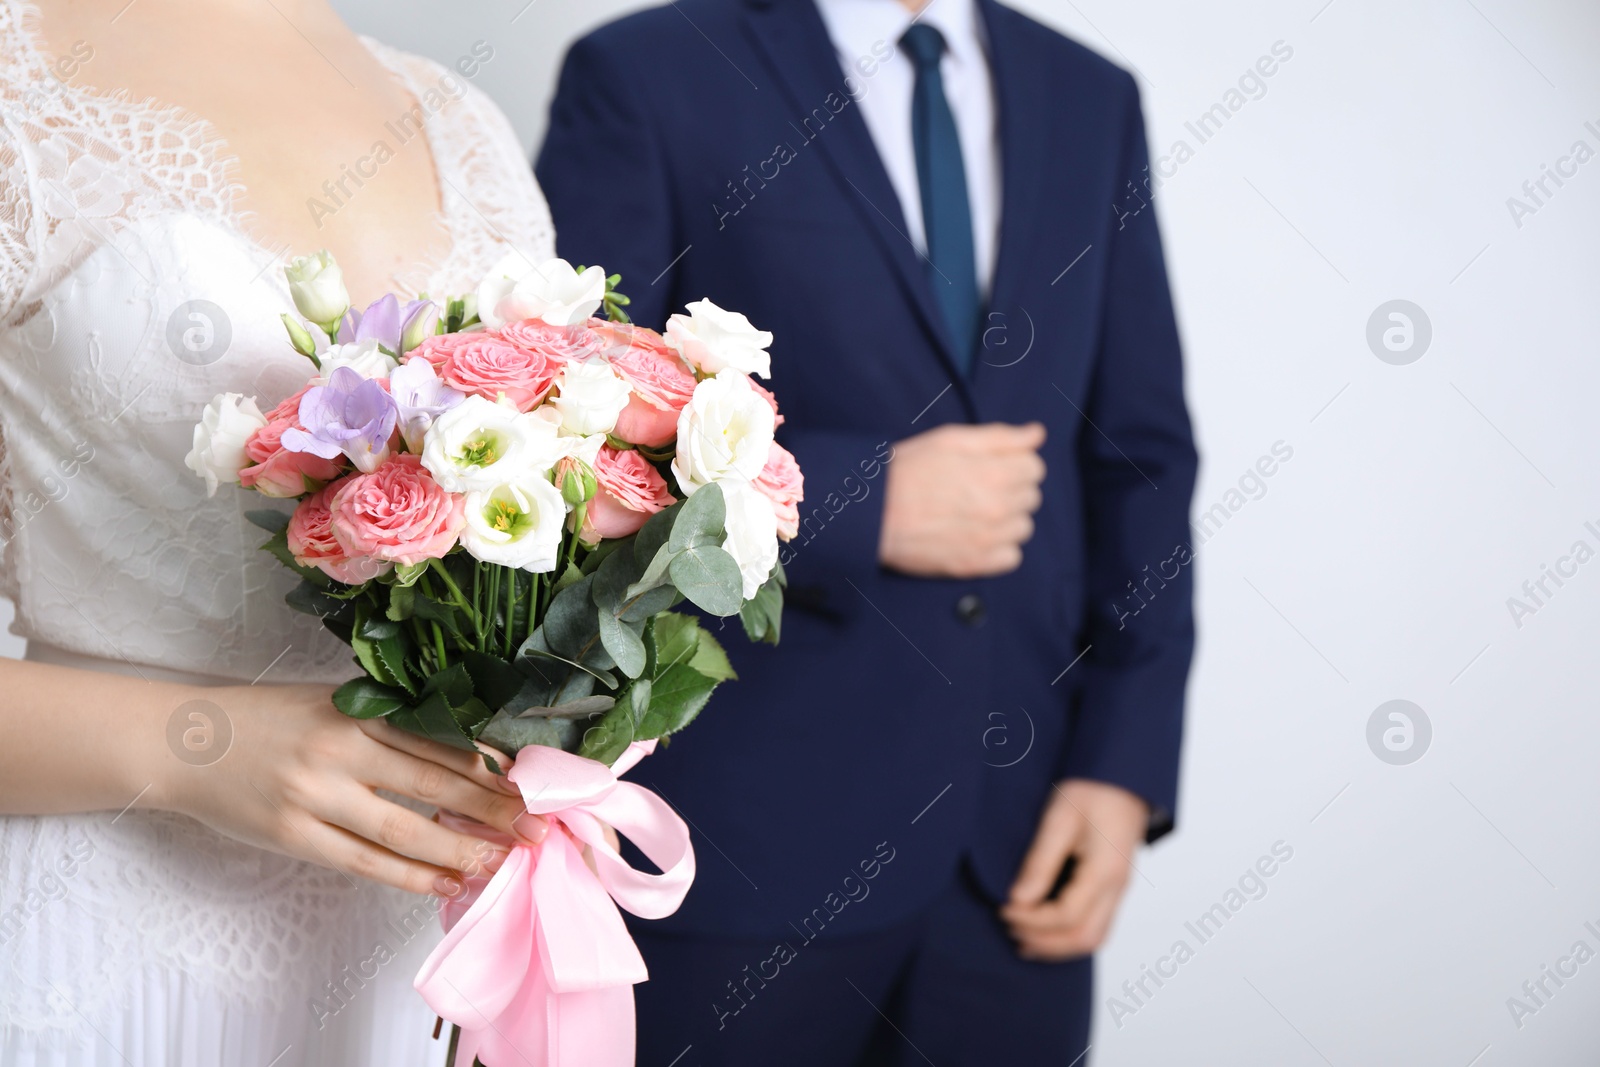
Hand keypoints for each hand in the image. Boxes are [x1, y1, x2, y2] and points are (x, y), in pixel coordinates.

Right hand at [152, 684, 546, 895]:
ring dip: (460, 849)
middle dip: (492, 810)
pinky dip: (409, 877)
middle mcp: (342, 750)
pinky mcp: (293, 835)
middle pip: (434, 784)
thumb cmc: (269, 719)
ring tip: (501, 862)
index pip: (441, 739)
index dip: (492, 765)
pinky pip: (363, 862)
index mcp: (357, 710)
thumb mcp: (332, 701)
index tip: (533, 783)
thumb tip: (466, 750)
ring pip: (405, 829)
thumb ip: (389, 720)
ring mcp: (316, 795)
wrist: (185, 742)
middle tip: (537, 828)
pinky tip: (445, 883)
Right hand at [878, 422, 1046, 577]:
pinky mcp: (975, 564)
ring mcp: (988, 539)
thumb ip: (1001, 437)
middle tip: (976, 488)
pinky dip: (1000, 548)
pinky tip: (976, 535)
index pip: (1035, 468)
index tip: (992, 467)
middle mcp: (998, 508)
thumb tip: (1038, 434)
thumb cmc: (907, 470)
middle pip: (1031, 497)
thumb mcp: (951, 439)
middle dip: (1011, 489)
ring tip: (975, 512)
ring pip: (1024, 527)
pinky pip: (1012, 557)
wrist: (871, 512)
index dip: (1014, 463)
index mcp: (996, 473)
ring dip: (1007, 519)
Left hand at [1001, 779, 1147, 960]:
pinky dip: (1070, 936)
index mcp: (1105, 872)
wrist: (1123, 776)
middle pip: (1084, 938)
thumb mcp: (1058, 820)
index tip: (1004, 909)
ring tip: (1023, 940)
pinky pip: (1097, 926)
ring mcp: (1120, 890)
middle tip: (1009, 928)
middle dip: (1044, 942)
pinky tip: (1046, 931)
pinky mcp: (1114, 887)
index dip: (1031, 920)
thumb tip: (1018, 900)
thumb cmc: (1092, 790)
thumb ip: (1039, 863)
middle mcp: (1117, 888)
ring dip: (1057, 946)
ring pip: (1094, 938)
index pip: (1066, 916)